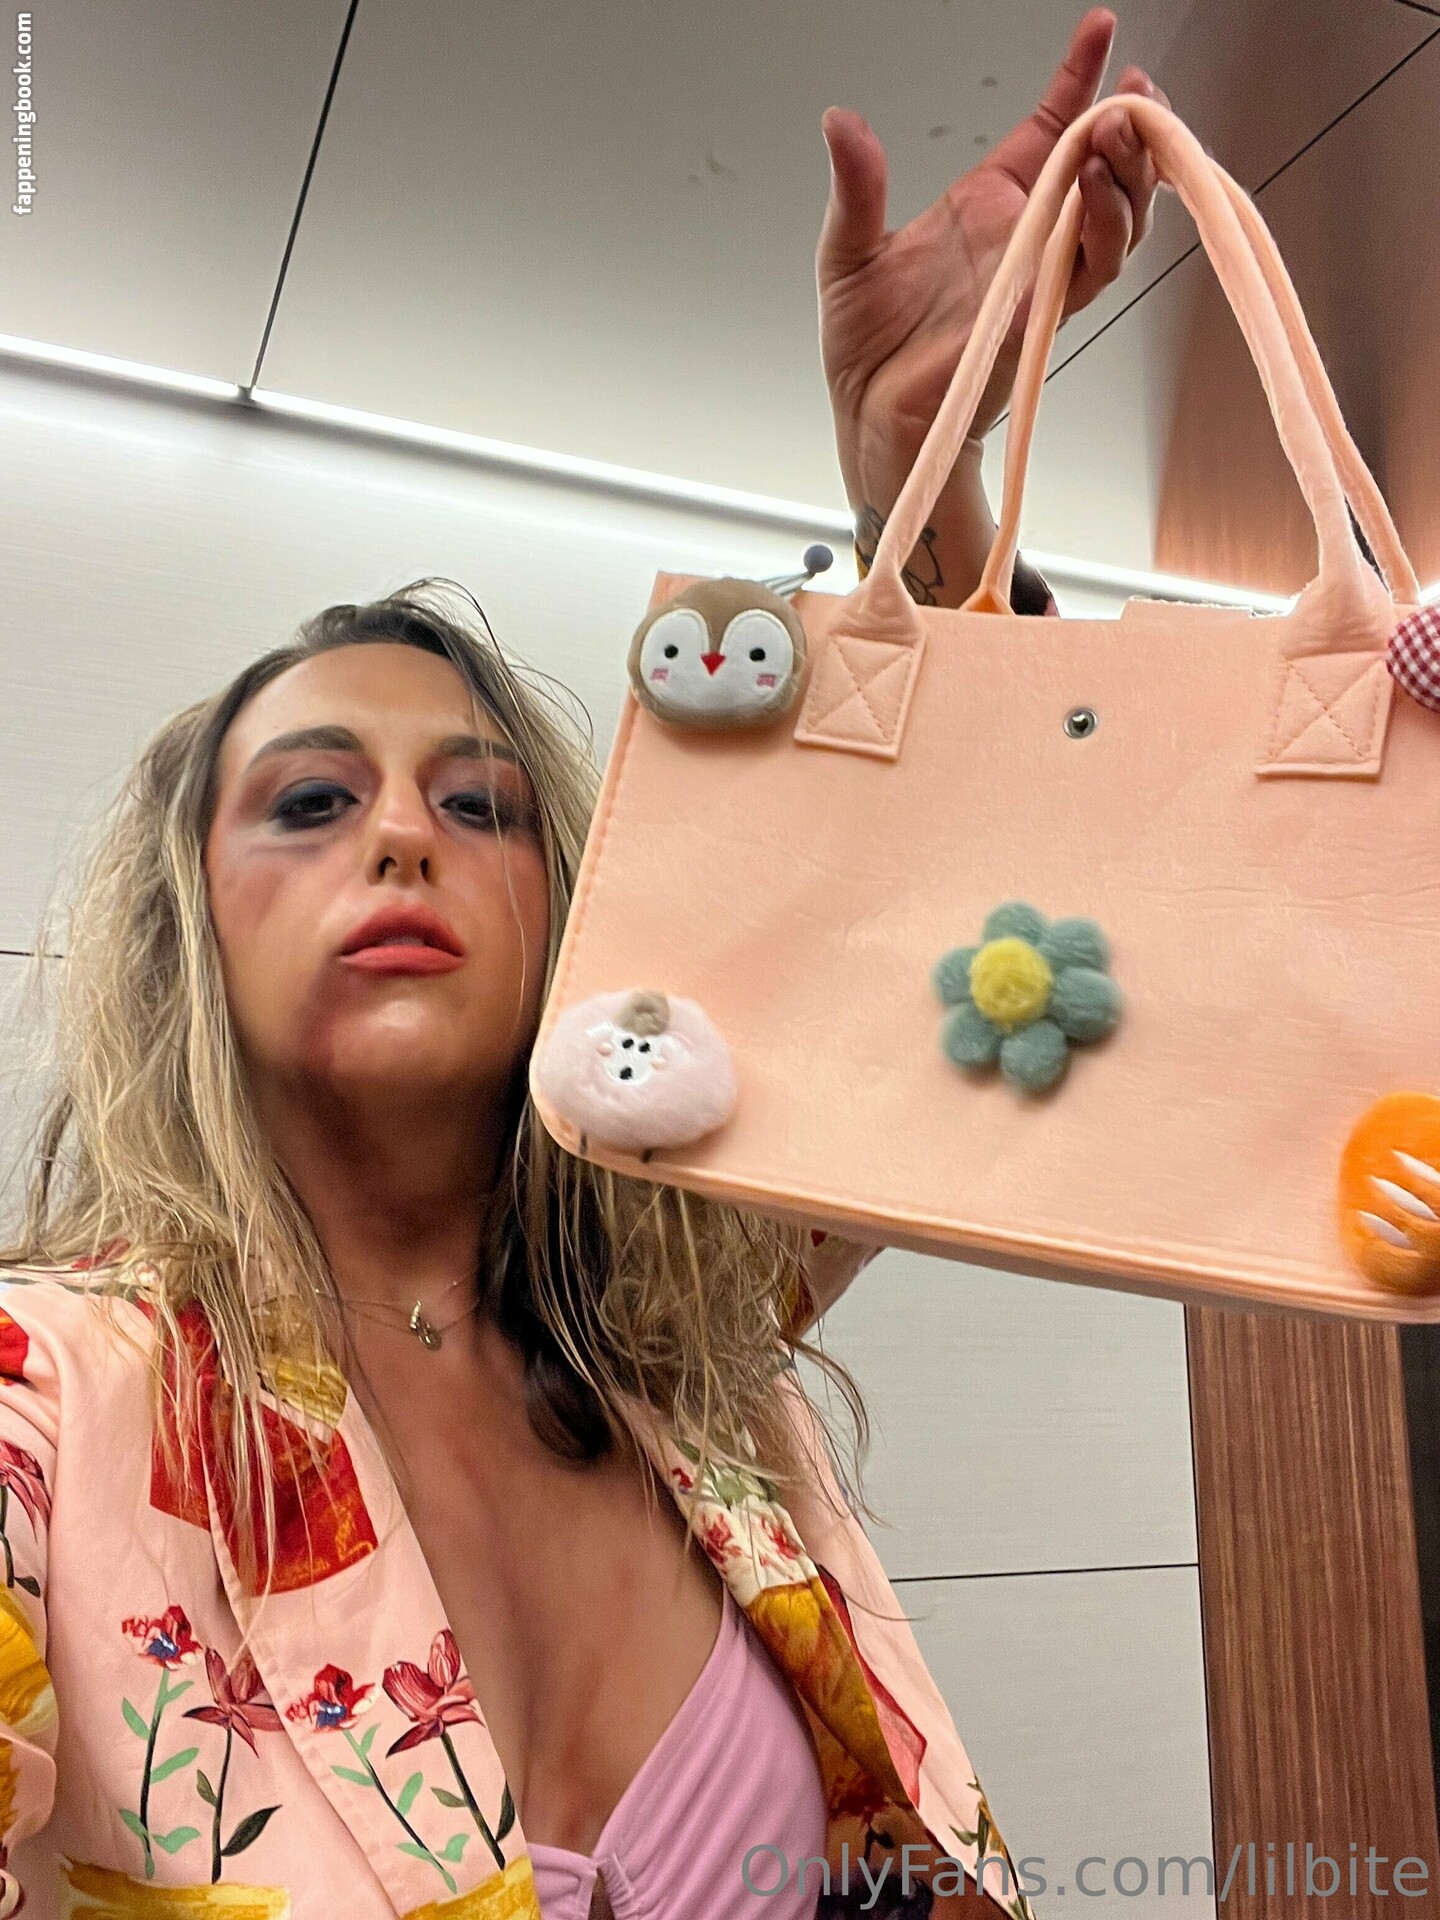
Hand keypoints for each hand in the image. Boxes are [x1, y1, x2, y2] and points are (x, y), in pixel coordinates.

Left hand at [818, 8, 1169, 604]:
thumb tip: (840, 123)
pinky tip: (1092, 201)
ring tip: (1112, 142)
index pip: (1052, 126)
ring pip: (1114, 221)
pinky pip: (1087, 276)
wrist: (870, 416)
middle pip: (1106, 170)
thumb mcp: (849, 249)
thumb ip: (856, 185)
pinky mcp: (1038, 320)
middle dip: (1130, 129)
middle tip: (1133, 98)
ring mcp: (1040, 279)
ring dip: (1124, 179)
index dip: (1079, 79)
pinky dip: (1098, 238)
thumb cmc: (869, 345)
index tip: (1100, 30)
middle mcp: (1028, 237)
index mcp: (992, 203)